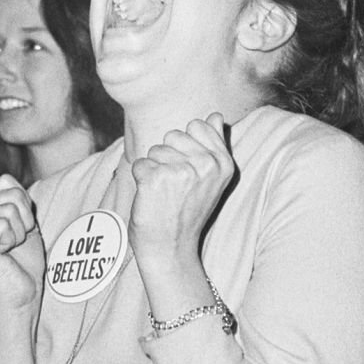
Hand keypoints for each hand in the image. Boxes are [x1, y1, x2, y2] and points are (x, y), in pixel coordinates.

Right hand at [0, 175, 45, 324]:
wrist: (22, 297)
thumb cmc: (24, 266)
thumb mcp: (24, 224)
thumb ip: (17, 200)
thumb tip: (7, 178)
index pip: (8, 183)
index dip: (24, 207)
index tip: (19, 232)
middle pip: (11, 193)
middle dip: (24, 220)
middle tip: (15, 245)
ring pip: (10, 208)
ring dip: (19, 233)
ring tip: (8, 251)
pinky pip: (4, 223)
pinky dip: (12, 239)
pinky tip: (2, 256)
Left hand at [130, 114, 234, 270]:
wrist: (171, 249)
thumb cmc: (187, 213)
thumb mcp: (210, 179)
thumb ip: (213, 144)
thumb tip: (214, 115)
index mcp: (223, 163)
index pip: (197, 125)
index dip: (185, 146)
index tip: (189, 172)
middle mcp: (206, 165)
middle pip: (172, 136)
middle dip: (167, 157)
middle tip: (175, 187)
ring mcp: (181, 171)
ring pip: (155, 151)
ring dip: (154, 171)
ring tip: (165, 195)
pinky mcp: (156, 178)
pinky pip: (140, 164)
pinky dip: (141, 181)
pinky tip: (152, 199)